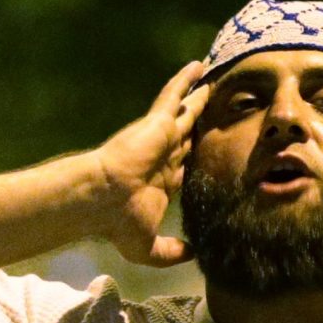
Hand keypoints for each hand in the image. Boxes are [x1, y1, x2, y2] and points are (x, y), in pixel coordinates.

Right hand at [92, 61, 210, 266]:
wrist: (103, 199)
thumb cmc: (118, 222)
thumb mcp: (148, 248)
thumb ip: (172, 253)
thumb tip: (195, 256)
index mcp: (160, 181)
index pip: (184, 165)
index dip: (197, 158)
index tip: (213, 153)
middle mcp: (161, 156)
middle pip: (188, 135)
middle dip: (201, 124)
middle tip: (219, 110)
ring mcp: (159, 137)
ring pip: (186, 113)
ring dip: (199, 98)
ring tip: (215, 82)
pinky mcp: (157, 123)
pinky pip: (174, 96)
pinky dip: (185, 80)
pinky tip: (199, 66)